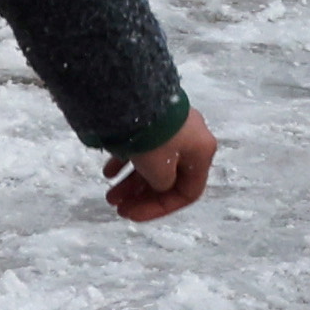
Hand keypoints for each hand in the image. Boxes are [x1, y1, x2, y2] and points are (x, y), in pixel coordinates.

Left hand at [104, 114, 219, 223]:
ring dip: (131, 182)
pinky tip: (108, 172)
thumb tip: (158, 184)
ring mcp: (172, 127)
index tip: (134, 215)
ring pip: (152, 163)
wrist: (136, 95)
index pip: (188, 192)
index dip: (161, 208)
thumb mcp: (159, 170)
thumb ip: (162, 185)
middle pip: (168, 179)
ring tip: (109, 195)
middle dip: (141, 196)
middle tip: (118, 206)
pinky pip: (142, 147)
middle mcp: (191, 140)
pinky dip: (127, 162)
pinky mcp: (154, 118)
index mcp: (201, 153)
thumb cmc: (154, 138)